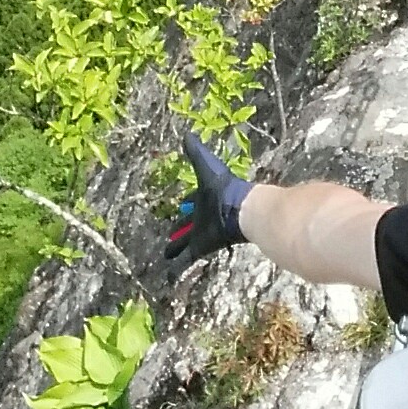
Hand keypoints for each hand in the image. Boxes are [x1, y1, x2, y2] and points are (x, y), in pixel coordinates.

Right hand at [165, 133, 250, 269]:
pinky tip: (168, 274)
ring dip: (176, 247)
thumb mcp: (207, 166)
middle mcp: (202, 218)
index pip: (192, 202)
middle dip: (179, 229)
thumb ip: (196, 152)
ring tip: (166, 254)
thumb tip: (186, 134)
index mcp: (204, 199)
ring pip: (186, 242)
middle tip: (170, 235)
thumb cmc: (225, 187)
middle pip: (188, 225)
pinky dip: (178, 267)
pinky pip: (187, 259)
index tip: (181, 205)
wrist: (242, 210)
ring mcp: (202, 234)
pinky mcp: (202, 247)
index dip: (186, 203)